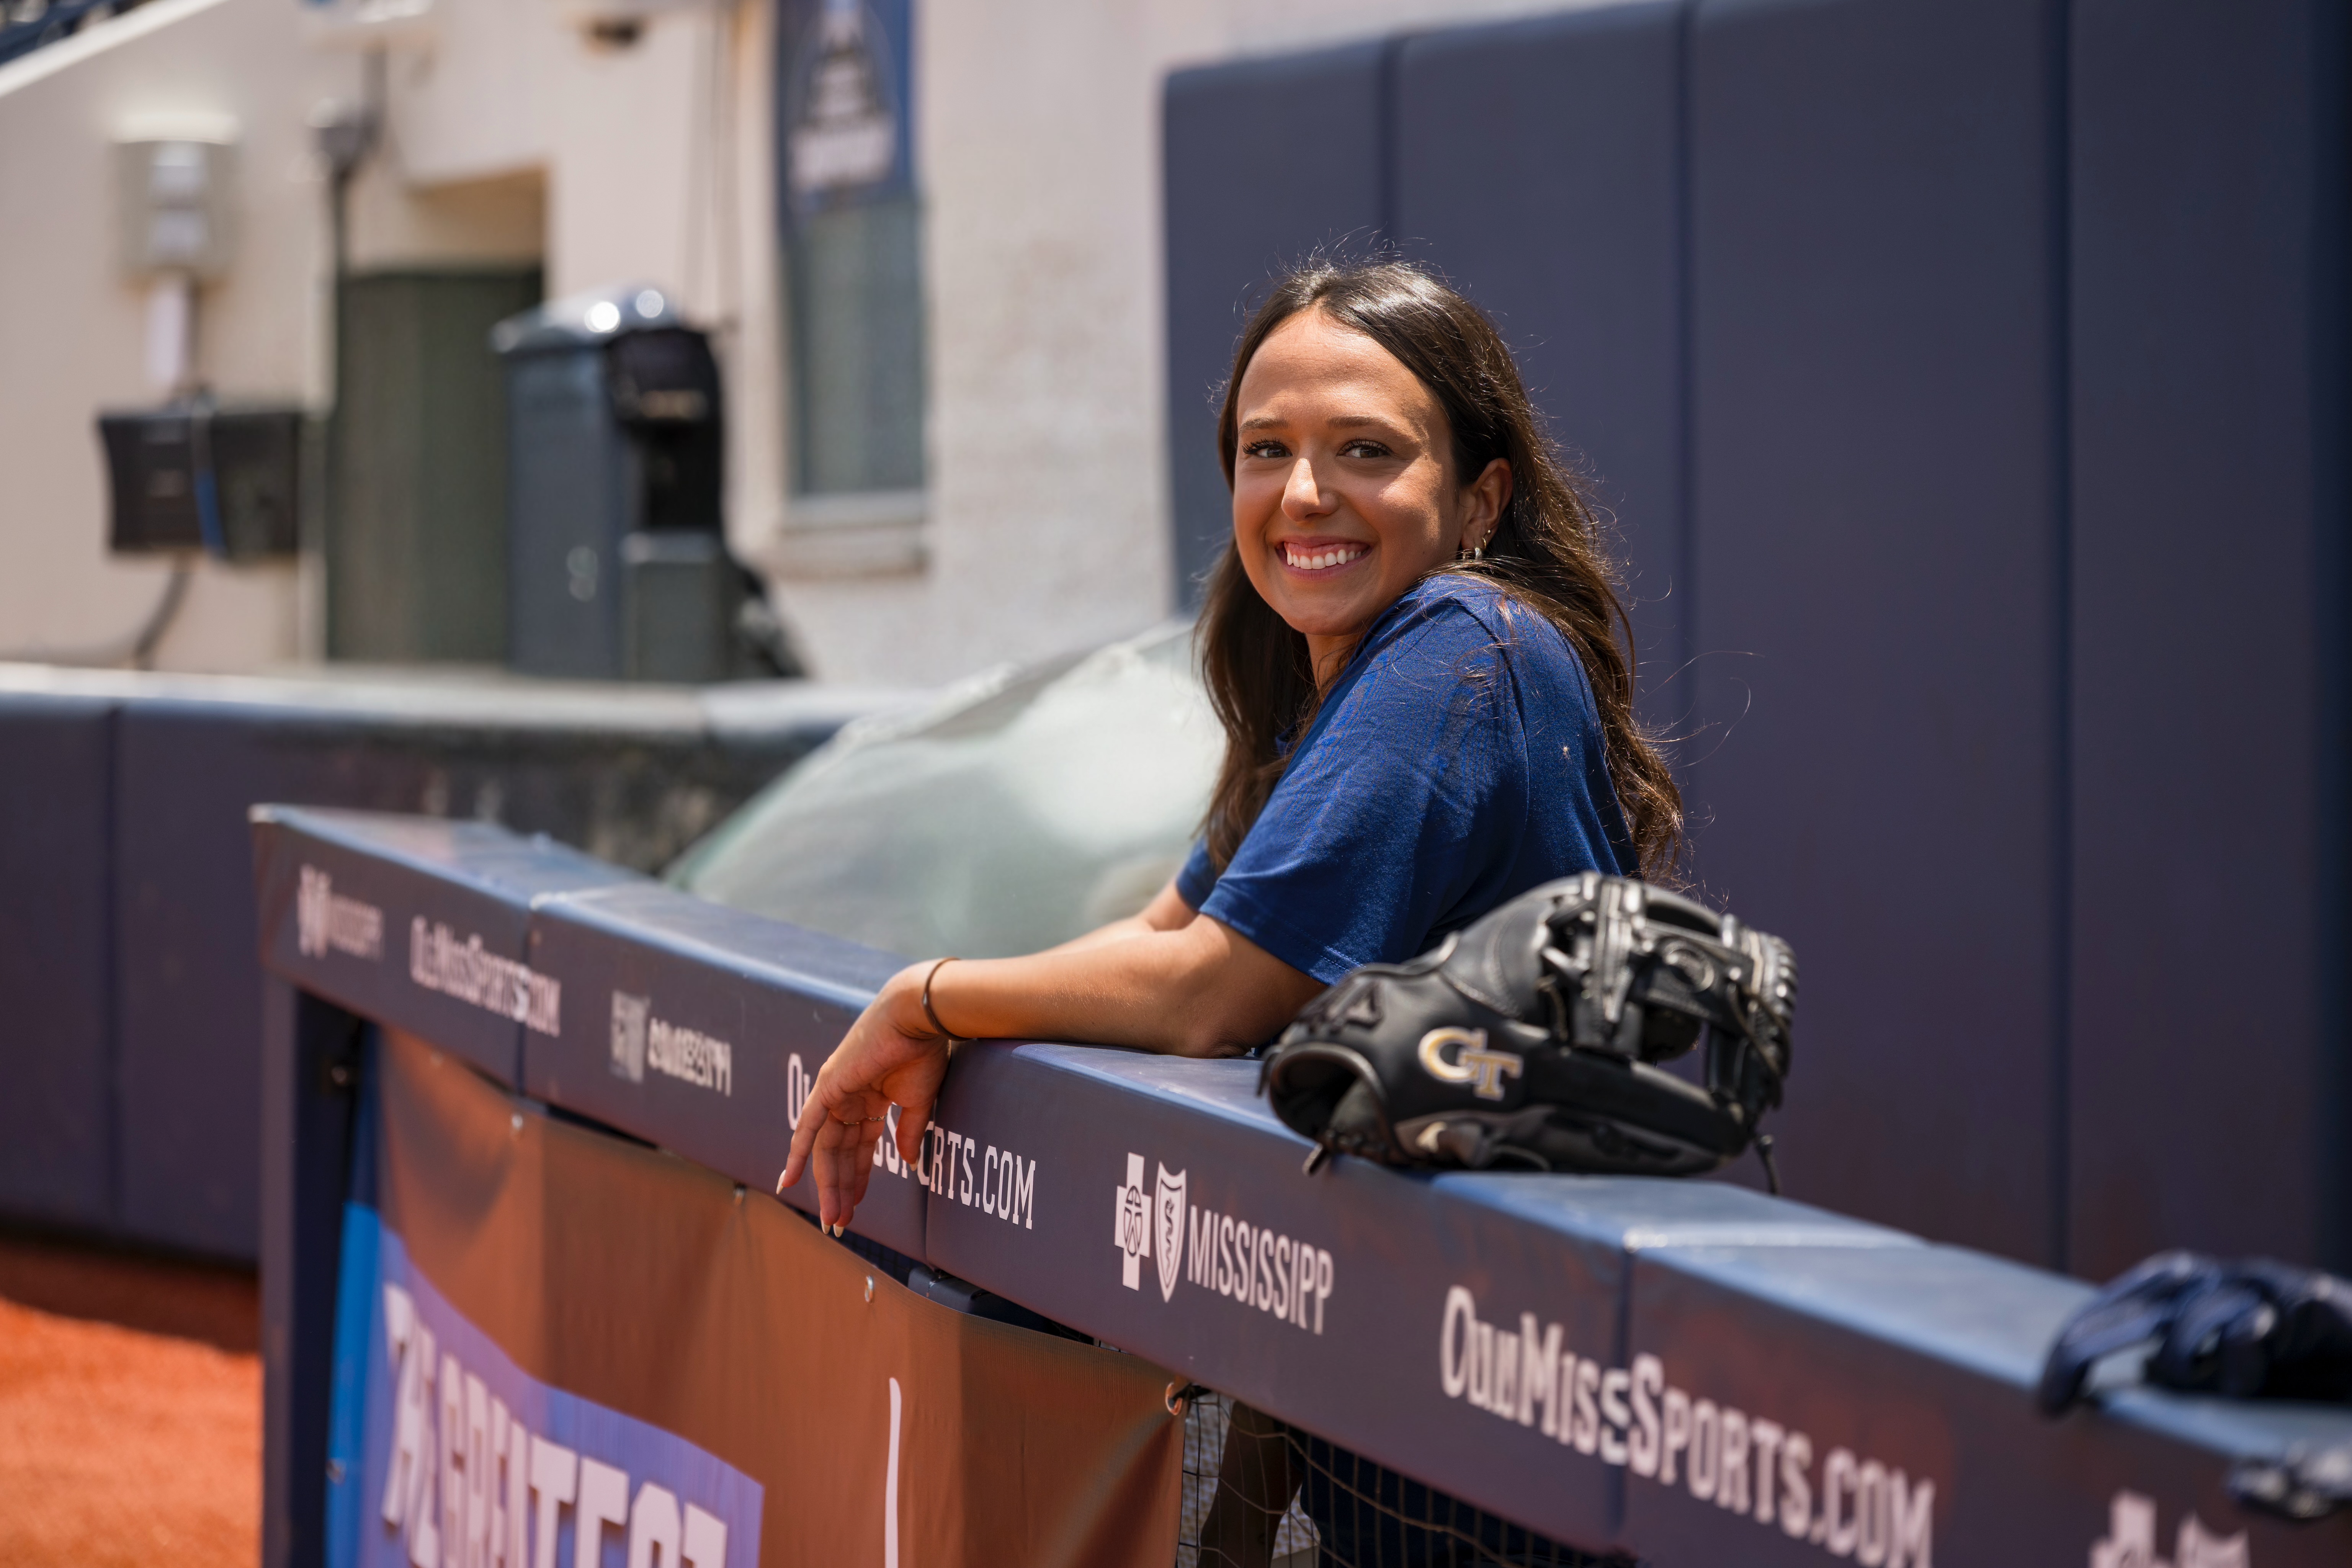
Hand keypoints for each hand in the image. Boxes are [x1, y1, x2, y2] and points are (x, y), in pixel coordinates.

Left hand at [778, 964, 952, 1229]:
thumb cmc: (923, 1052)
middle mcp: (849, 1098)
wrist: (917, 1019)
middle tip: (839, 1222)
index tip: (857, 1206)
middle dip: (841, 1189)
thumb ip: (908, 1132)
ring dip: (828, 1184)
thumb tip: (907, 1164)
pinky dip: (798, 1153)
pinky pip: (808, 1126)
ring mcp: (836, 1093)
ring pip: (827, 1148)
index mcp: (872, 1099)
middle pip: (841, 1153)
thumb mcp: (918, 1101)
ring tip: (831, 1217)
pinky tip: (789, 1180)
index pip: (861, 1147)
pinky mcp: (828, 1087)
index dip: (859, 1178)